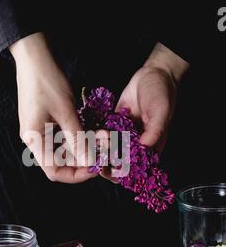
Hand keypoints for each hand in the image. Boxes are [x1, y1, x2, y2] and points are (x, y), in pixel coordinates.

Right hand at [10, 33, 95, 182]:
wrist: (34, 56)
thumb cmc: (47, 82)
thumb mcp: (66, 112)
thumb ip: (78, 139)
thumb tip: (89, 163)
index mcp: (34, 140)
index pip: (54, 172)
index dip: (76, 175)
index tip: (96, 168)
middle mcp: (35, 139)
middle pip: (61, 162)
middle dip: (84, 158)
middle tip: (105, 151)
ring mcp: (41, 130)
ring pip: (66, 148)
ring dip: (86, 145)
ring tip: (105, 137)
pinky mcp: (47, 120)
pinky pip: (65, 135)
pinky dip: (81, 134)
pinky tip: (96, 129)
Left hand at [101, 43, 188, 181]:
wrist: (153, 74)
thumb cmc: (161, 94)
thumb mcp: (160, 112)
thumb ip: (154, 130)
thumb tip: (145, 146)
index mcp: (150, 146)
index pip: (136, 166)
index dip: (123, 172)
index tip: (110, 172)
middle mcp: (136, 143)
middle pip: (120, 160)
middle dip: (106, 163)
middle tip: (94, 163)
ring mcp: (124, 134)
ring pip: (109, 148)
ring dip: (99, 151)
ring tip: (88, 151)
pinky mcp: (115, 123)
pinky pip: (104, 132)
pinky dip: (96, 136)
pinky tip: (85, 137)